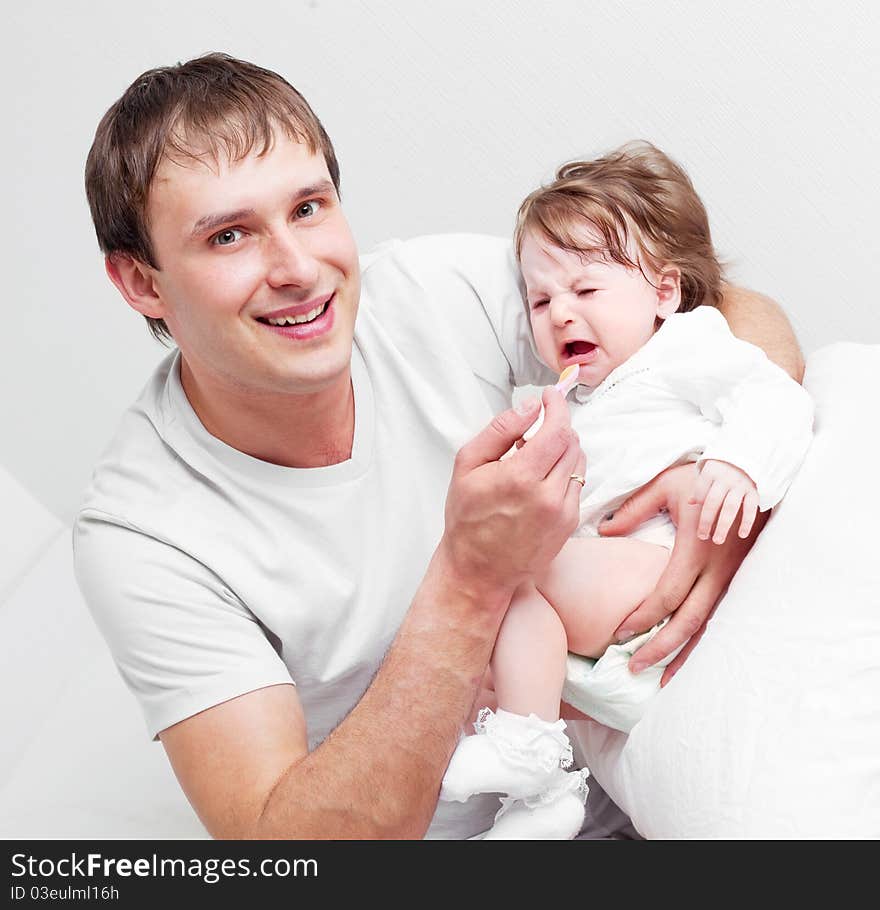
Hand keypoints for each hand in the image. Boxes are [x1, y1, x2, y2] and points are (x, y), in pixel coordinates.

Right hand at [442, 387, 584, 597]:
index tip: (551, 396)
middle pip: (571, 442)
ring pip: (578, 462)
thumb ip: (500, 430)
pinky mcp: (570, 523)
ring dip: (562, 448)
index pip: (557, 429)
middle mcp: (548, 496)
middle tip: (533, 429)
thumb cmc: (467, 518)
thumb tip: (530, 407)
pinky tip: (539, 480)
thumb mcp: (468, 465)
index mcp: (521, 478)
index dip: (557, 406)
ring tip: (533, 456)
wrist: (478, 569)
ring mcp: (563, 512)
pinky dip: (563, 472)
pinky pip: (577, 484)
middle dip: (556, 427)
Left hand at [598, 463, 765, 683]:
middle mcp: (717, 571)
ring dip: (684, 654)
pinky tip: (688, 658)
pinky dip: (702, 641)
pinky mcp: (737, 580)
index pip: (667, 595)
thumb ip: (634, 510)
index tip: (620, 633)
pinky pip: (719, 618)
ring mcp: (731, 578)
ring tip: (662, 680)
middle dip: (661, 648)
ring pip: (708, 627)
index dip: (643, 617)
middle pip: (688, 621)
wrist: (752, 475)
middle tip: (633, 667)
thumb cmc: (706, 479)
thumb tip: (604, 531)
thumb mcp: (667, 486)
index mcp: (697, 550)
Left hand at [690, 459, 758, 543]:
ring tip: (718, 540)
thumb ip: (701, 487)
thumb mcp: (710, 472)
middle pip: (712, 502)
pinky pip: (750, 508)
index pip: (700, 491)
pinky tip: (741, 535)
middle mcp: (725, 478)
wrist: (750, 456)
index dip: (698, 504)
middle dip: (706, 521)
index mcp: (711, 471)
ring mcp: (740, 485)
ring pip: (730, 507)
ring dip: (723, 525)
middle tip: (702, 537)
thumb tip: (690, 502)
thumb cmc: (724, 469)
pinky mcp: (754, 490)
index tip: (698, 516)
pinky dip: (746, 522)